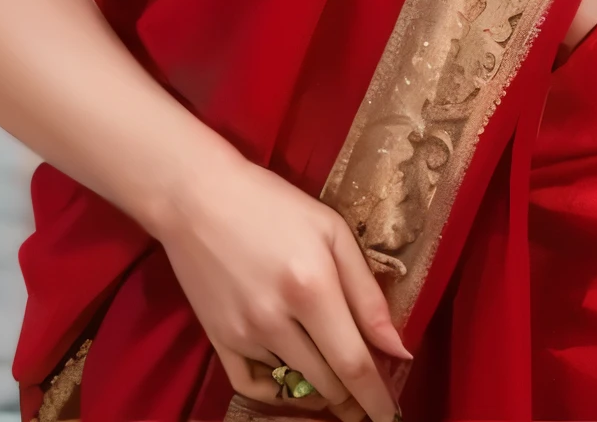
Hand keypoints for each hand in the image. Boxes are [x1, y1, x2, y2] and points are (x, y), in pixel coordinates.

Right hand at [157, 144, 410, 420]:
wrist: (197, 196)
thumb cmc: (273, 203)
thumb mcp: (331, 230)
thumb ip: (367, 292)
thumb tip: (399, 349)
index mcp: (312, 288)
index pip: (354, 365)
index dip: (377, 399)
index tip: (391, 415)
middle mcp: (276, 320)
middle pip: (328, 383)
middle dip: (354, 395)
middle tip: (367, 389)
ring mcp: (244, 335)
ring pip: (296, 386)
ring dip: (321, 388)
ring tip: (334, 373)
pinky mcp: (218, 341)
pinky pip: (255, 387)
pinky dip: (280, 392)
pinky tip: (295, 379)